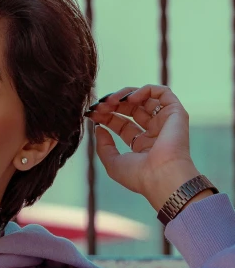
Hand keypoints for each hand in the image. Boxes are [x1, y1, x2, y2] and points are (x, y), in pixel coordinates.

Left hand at [84, 84, 197, 202]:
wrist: (162, 177)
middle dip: (112, 105)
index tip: (91, 113)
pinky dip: (144, 90)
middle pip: (131, 109)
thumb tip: (99, 128)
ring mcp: (165, 121)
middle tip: (99, 106)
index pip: (121, 123)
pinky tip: (129, 99)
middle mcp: (154, 131)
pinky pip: (162, 92)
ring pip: (144, 98)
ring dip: (124, 95)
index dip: (106, 116)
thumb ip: (103, 146)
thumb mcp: (113, 163)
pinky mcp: (175, 112)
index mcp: (142, 144)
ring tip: (111, 101)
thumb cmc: (139, 176)